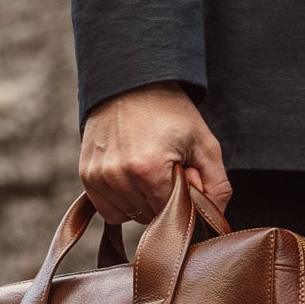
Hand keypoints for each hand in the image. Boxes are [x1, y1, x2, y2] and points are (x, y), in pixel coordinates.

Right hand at [78, 82, 232, 224]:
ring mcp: (99, 176)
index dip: (182, 197)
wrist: (132, 83)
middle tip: (165, 167)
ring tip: (146, 169)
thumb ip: (217, 186)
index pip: (171, 214)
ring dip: (142, 202)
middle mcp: (118, 176)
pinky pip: (109, 211)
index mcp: (149, 170)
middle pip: (150, 216)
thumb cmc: (171, 113)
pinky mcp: (87, 175)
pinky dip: (122, 203)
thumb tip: (215, 221)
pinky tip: (131, 179)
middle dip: (163, 200)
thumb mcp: (204, 144)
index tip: (182, 172)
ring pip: (130, 215)